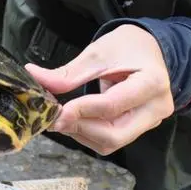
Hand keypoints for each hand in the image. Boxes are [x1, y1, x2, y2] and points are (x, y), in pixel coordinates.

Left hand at [26, 24, 174, 154]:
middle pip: (115, 134)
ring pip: (111, 142)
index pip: (112, 105)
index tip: (56, 111)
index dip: (81, 110)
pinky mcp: (139, 128)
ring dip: (80, 133)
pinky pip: (111, 140)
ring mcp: (150, 122)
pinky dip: (88, 134)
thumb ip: (69, 73)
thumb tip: (34, 77)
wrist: (151, 50)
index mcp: (151, 83)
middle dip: (80, 128)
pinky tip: (75, 119)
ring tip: (62, 116)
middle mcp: (156, 108)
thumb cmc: (128, 46)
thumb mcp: (98, 53)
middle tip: (54, 118)